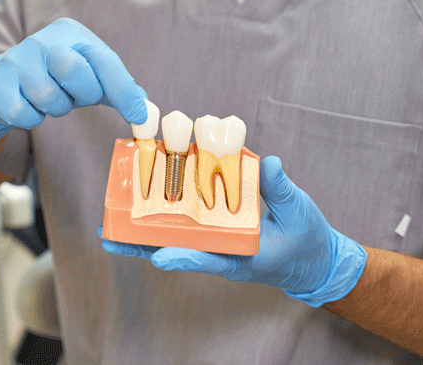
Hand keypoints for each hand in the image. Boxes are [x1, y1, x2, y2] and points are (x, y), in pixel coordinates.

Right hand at [0, 18, 146, 140]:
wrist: (0, 84)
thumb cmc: (54, 79)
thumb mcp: (87, 77)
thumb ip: (117, 88)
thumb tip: (146, 109)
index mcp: (69, 32)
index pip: (103, 58)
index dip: (122, 89)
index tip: (138, 115)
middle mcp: (41, 40)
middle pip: (74, 69)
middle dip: (82, 93)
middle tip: (76, 96)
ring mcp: (16, 60)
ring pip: (48, 96)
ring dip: (55, 108)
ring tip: (49, 99)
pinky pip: (26, 114)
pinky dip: (32, 118)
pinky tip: (28, 106)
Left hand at [101, 156, 367, 306]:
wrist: (313, 259)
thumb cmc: (307, 239)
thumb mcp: (299, 213)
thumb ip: (281, 189)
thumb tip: (267, 163)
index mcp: (243, 255)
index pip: (210, 258)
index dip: (185, 257)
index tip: (159, 257)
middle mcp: (222, 252)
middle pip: (177, 250)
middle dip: (143, 246)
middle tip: (109, 237)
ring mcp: (216, 244)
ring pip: (174, 240)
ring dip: (143, 233)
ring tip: (110, 226)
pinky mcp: (215, 233)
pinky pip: (184, 228)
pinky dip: (162, 218)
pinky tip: (140, 206)